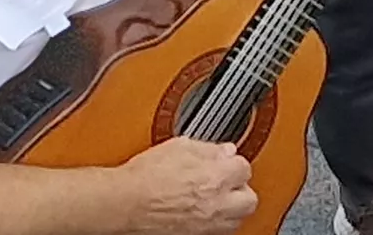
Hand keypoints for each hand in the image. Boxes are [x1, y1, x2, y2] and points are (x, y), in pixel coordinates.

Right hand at [106, 137, 257, 234]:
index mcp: (217, 177)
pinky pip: (218, 231)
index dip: (233, 161)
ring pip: (237, 219)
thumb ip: (207, 148)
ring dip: (231, 207)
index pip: (244, 167)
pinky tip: (203, 211)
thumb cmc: (144, 177)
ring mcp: (207, 224)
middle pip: (249, 198)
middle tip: (226, 180)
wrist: (124, 203)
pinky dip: (215, 222)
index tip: (225, 160)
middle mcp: (217, 204)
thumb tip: (223, 150)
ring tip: (216, 197)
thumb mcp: (178, 146)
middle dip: (240, 188)